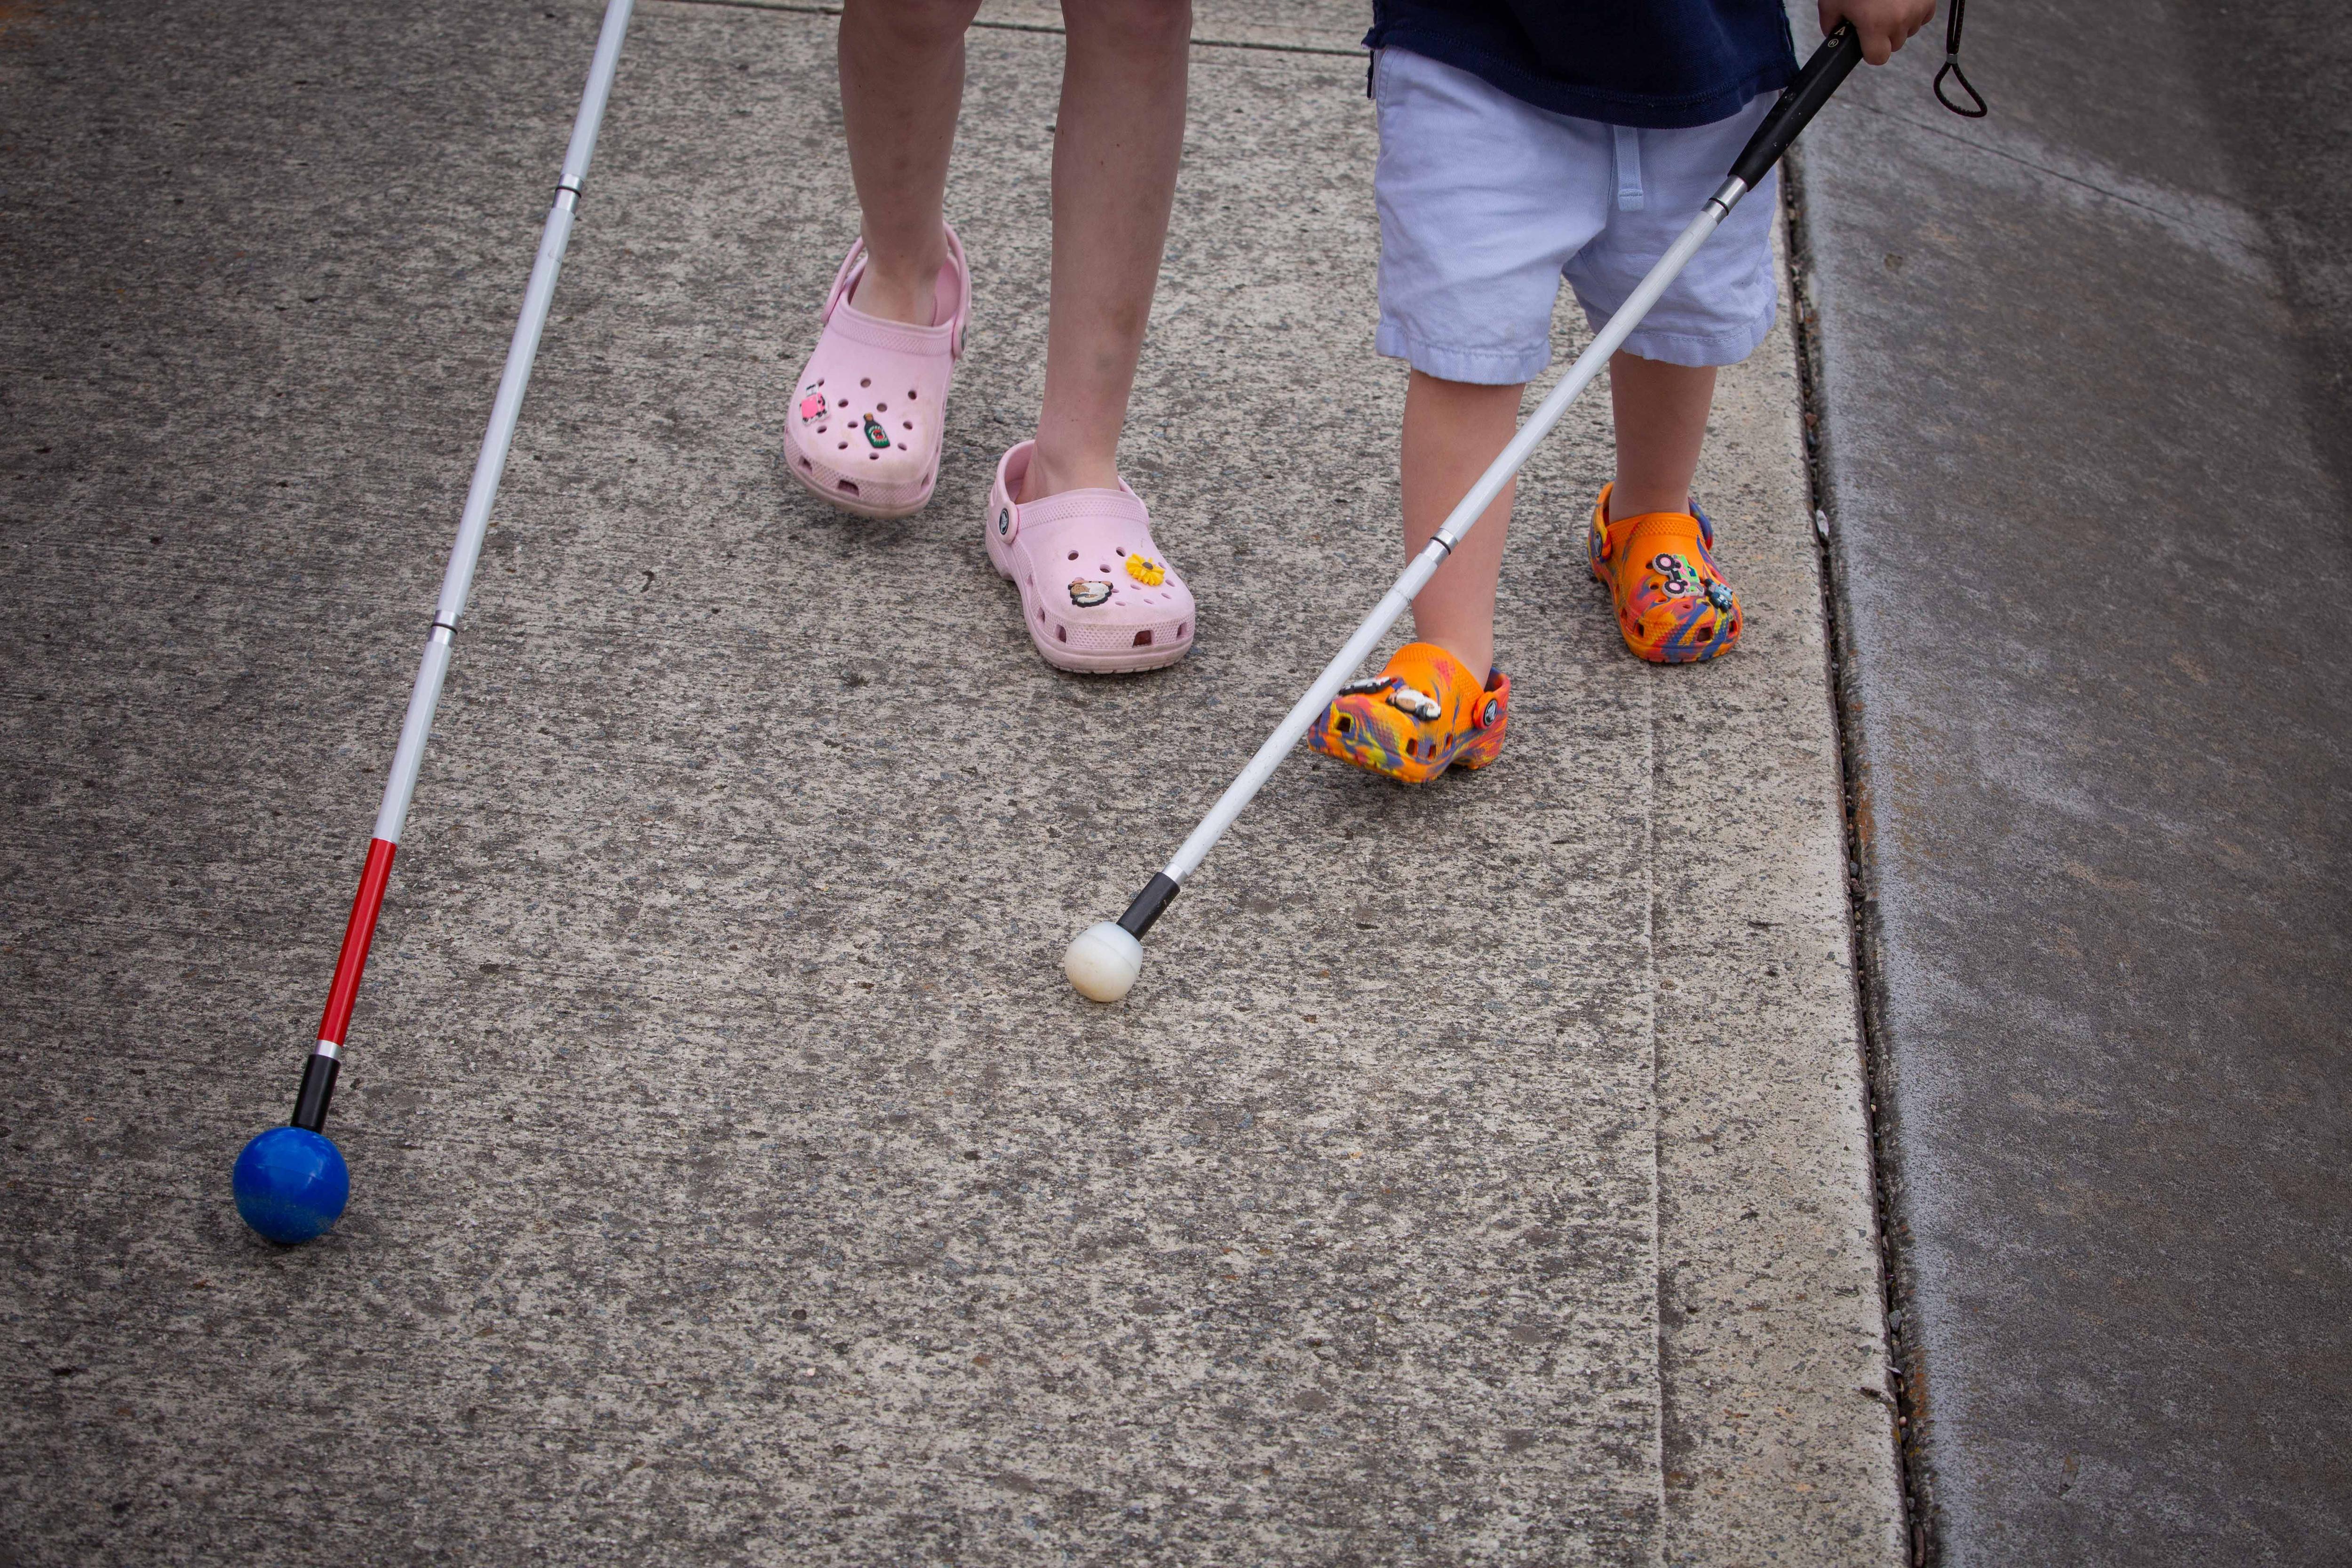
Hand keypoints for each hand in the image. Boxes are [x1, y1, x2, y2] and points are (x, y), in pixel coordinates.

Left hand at [1821, 0, 1935, 64]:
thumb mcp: (1831, 1)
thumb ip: (1831, 24)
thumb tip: (1835, 35)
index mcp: (1875, 25)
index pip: (1878, 58)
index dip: (1870, 51)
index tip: (1866, 40)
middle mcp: (1900, 20)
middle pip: (1894, 44)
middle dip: (1884, 35)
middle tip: (1874, 14)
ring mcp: (1917, 8)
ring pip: (1909, 30)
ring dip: (1899, 22)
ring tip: (1886, 3)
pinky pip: (1923, 15)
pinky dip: (1913, 10)